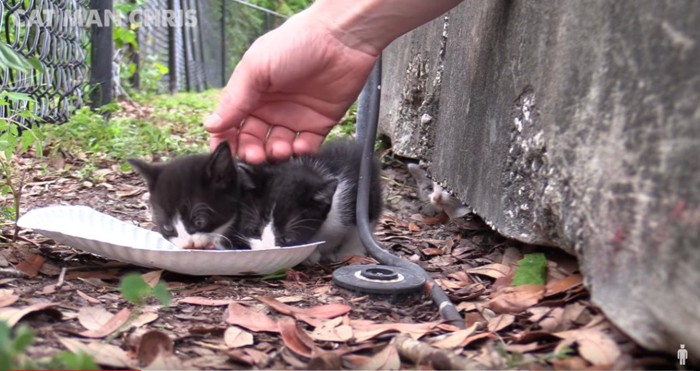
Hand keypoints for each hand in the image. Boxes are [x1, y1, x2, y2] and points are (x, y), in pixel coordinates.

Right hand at [204, 11, 377, 163]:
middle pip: (253, 141)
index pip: (231, 124)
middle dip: (251, 153)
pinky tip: (298, 147)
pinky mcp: (319, 124)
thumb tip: (211, 125)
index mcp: (251, 94)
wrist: (340, 39)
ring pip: (279, 148)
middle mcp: (271, 108)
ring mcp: (295, 117)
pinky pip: (307, 147)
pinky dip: (301, 153)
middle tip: (255, 156)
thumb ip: (235, 99)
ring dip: (275, 155)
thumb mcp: (257, 67)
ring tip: (279, 150)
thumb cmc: (296, 43)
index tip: (226, 152)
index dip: (226, 141)